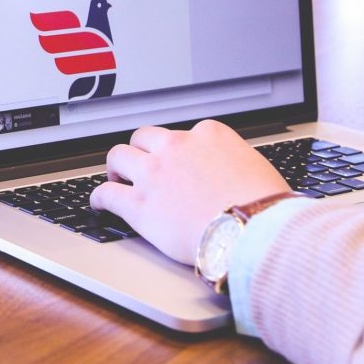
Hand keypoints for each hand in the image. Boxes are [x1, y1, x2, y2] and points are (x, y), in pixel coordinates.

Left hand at [90, 119, 290, 264]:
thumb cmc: (264, 205)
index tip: (177, 163)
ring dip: (116, 167)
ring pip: (119, 156)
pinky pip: (106, 193)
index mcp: (208, 134)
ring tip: (116, 177)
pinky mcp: (139, 205)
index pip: (184, 134)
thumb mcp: (256, 167)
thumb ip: (235, 163)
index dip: (178, 151)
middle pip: (145, 137)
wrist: (254, 229)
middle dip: (141, 150)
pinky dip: (99, 198)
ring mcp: (154, 174)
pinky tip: (99, 205)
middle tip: (141, 165)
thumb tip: (236, 175)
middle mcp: (177, 146)